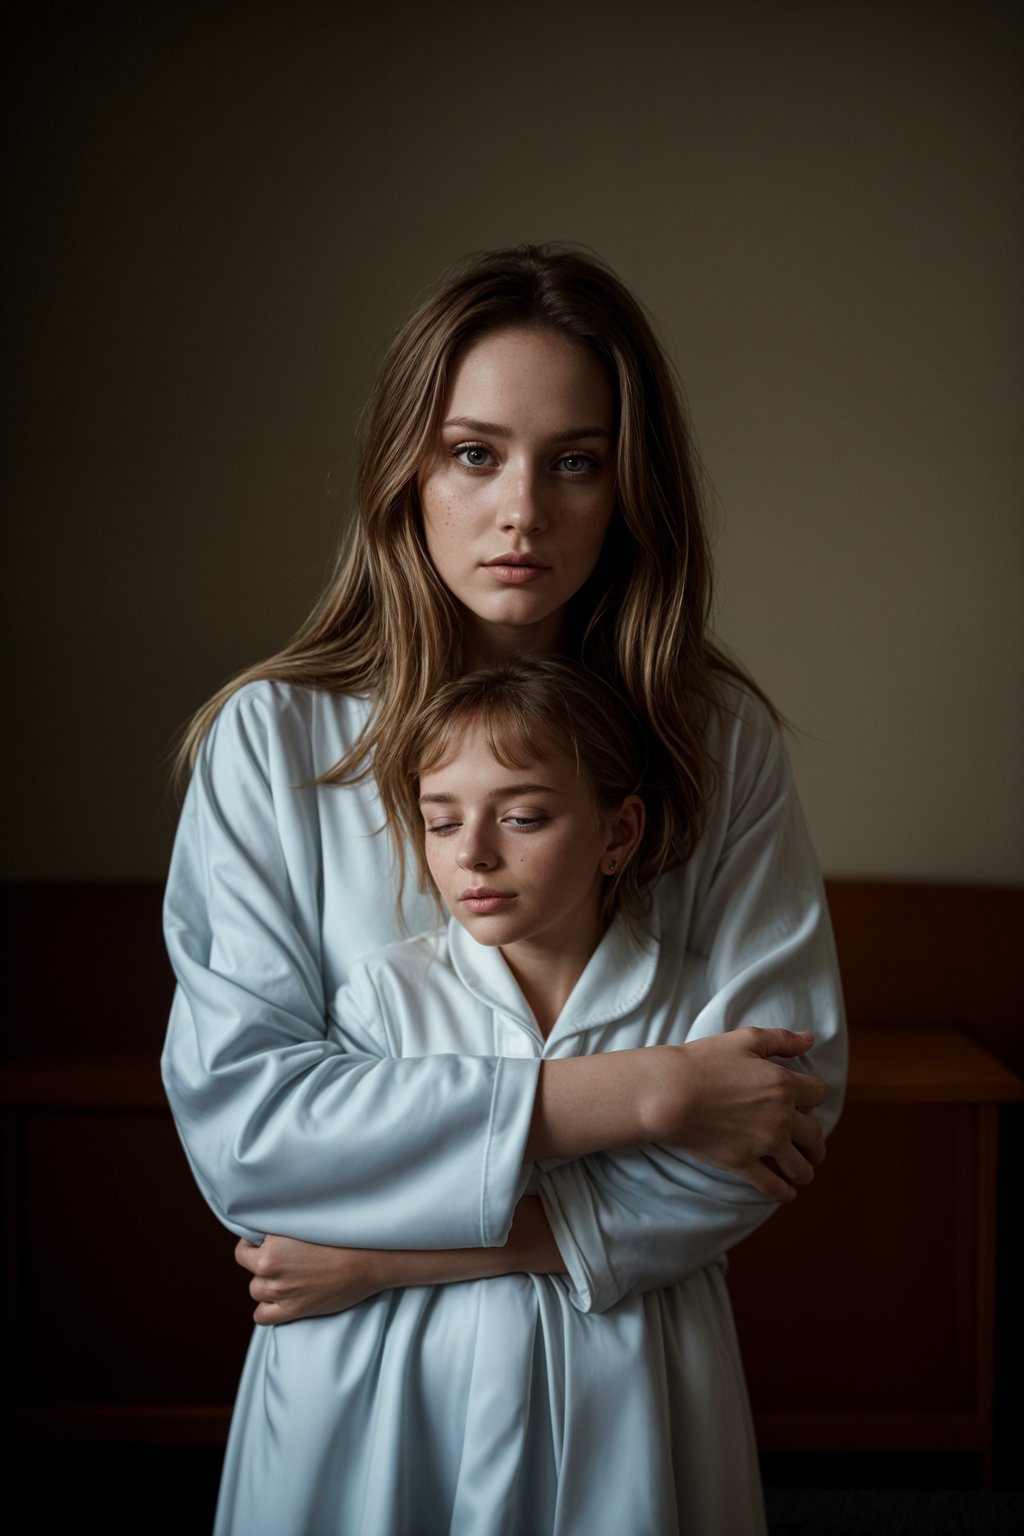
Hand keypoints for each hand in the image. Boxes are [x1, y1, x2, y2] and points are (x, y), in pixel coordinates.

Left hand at [234, 1235, 382, 1324]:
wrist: (364, 1262)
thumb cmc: (339, 1239)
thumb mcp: (304, 1225)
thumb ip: (281, 1232)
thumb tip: (264, 1236)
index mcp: (271, 1246)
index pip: (243, 1248)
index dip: (253, 1245)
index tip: (266, 1244)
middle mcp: (271, 1270)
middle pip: (250, 1269)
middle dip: (261, 1263)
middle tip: (282, 1258)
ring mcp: (280, 1292)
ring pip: (256, 1290)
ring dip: (266, 1284)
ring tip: (286, 1276)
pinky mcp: (292, 1310)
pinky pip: (261, 1316)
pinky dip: (266, 1309)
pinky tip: (278, 1300)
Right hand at [644, 1028, 827, 1201]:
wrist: (669, 1093)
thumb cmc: (703, 1062)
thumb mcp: (745, 1039)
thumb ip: (782, 1039)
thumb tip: (810, 1040)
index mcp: (784, 1084)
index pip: (819, 1094)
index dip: (814, 1096)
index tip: (806, 1102)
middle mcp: (781, 1117)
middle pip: (815, 1135)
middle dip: (815, 1140)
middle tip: (810, 1145)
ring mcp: (763, 1144)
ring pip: (801, 1166)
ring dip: (806, 1169)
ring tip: (802, 1170)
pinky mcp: (743, 1164)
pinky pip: (773, 1186)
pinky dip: (784, 1192)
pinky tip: (788, 1192)